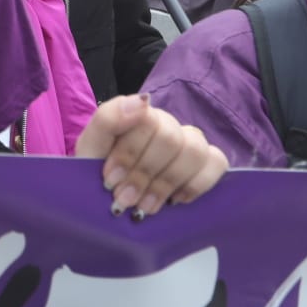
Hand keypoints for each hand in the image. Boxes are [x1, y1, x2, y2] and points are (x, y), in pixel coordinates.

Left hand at [75, 93, 227, 217]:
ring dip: (167, 183)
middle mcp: (165, 125)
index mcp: (137, 115)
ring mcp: (187, 143)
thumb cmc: (95, 174)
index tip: (110, 179)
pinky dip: (196, 184)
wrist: (105, 204)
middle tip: (125, 199)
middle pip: (171, 139)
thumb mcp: (90, 149)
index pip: (147, 120)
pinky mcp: (206, 164)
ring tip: (145, 207)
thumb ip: (108, 119)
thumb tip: (144, 100)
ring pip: (195, 150)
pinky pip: (217, 162)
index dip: (129, 153)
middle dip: (145, 175)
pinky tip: (175, 200)